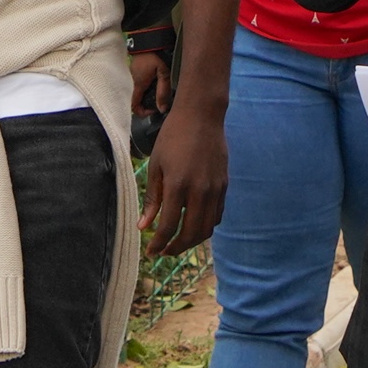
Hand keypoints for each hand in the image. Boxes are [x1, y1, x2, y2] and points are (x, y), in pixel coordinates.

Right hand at [130, 44, 170, 122]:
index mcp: (138, 85)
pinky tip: (154, 83)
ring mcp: (131, 76)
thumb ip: (163, 91)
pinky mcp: (133, 71)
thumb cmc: (156, 55)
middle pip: (135, 101)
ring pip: (136, 93)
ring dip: (146, 96)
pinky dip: (144, 88)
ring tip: (158, 92)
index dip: (143, 113)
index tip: (154, 110)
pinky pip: (137, 85)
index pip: (134, 107)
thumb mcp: (164, 74)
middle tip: (158, 101)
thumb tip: (162, 109)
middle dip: (146, 105)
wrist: (148, 39)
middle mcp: (131, 82)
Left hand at [142, 98, 225, 255]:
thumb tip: (144, 226)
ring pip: (206, 229)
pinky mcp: (224, 185)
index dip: (158, 243)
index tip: (151, 252)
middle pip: (190, 234)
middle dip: (175, 248)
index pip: (168, 227)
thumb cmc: (173, 137)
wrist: (202, 115)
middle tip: (163, 251)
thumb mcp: (156, 165)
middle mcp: (199, 191)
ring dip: (192, 241)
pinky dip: (205, 226)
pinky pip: (216, 215)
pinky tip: (193, 225)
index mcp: (178, 185)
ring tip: (178, 242)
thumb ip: (153, 197)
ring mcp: (215, 189)